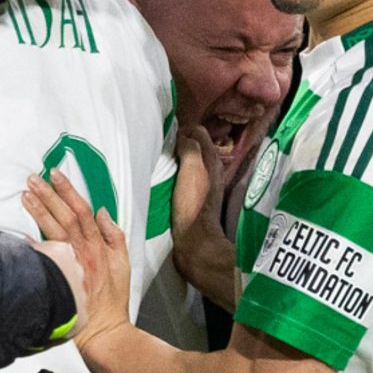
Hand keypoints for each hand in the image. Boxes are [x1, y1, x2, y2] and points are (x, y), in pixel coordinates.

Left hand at [24, 170, 131, 351]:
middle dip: (48, 194)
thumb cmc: (111, 299)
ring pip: (53, 230)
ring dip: (39, 211)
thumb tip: (102, 212)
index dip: (68, 190)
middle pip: (64, 216)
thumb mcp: (123, 263)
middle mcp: (83, 251)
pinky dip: (32, 243)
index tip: (55, 175)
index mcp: (98, 245)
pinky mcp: (59, 278)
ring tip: (25, 195)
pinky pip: (44, 257)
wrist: (104, 329)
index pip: (81, 210)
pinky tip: (19, 232)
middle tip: (33, 179)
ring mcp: (70, 264)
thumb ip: (113, 235)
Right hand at [171, 127, 237, 309]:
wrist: (196, 243)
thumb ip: (190, 148)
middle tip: (161, 144)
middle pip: (195, 145)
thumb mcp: (192, 170)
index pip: (199, 131)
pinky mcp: (195, 199)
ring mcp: (204, 185)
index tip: (166, 134)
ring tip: (161, 158)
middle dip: (180, 141)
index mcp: (212, 160)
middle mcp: (212, 170)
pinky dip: (176, 171)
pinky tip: (166, 177)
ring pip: (191, 160)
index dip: (183, 129)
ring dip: (177, 157)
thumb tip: (183, 134)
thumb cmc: (193, 205)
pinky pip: (186, 176)